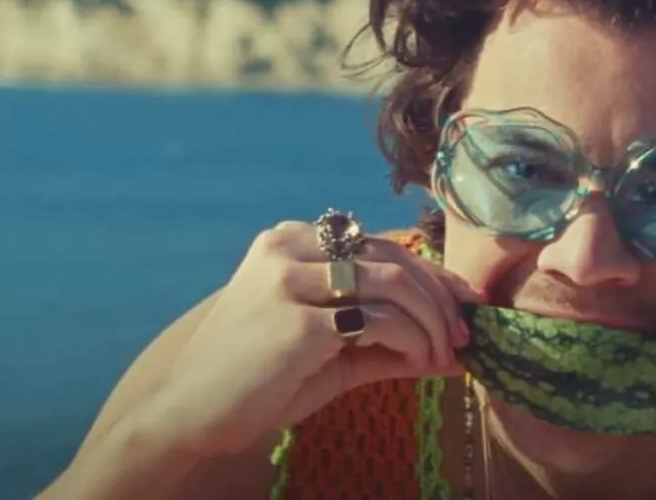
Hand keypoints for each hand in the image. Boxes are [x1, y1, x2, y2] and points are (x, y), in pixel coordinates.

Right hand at [141, 220, 480, 457]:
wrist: (191, 413)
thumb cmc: (258, 381)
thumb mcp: (329, 350)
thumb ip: (388, 339)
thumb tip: (454, 349)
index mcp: (290, 241)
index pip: (379, 246)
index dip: (431, 274)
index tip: (464, 303)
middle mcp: (290, 248)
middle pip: (392, 259)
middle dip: (439, 298)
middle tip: (463, 335)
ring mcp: (291, 280)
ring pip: (394, 284)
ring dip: (432, 322)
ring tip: (444, 355)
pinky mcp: (298, 320)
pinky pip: (381, 320)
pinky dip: (413, 341)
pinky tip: (419, 363)